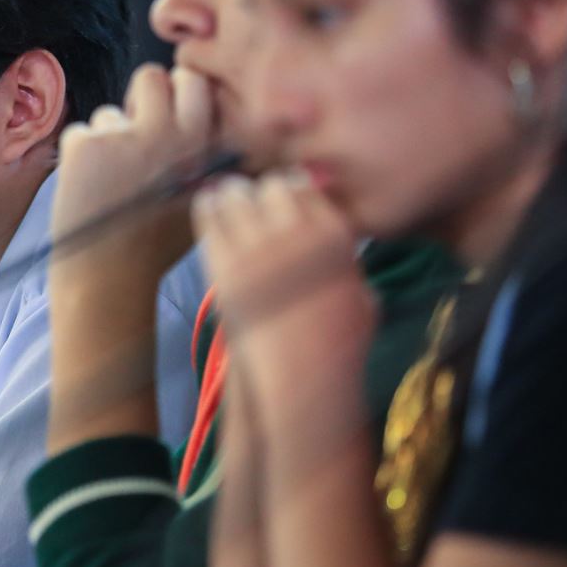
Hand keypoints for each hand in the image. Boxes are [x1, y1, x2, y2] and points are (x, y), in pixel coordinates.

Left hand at [51, 64, 215, 290]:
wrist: (107, 276)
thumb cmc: (155, 244)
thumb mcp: (202, 200)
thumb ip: (208, 158)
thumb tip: (210, 122)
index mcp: (199, 144)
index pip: (192, 80)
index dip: (178, 92)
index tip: (170, 111)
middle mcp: (165, 133)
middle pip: (149, 76)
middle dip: (141, 96)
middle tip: (136, 130)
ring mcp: (123, 136)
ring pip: (110, 113)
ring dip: (110, 139)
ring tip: (113, 183)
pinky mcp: (84, 144)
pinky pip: (81, 132)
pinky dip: (82, 157)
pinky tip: (90, 188)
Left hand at [192, 173, 375, 426]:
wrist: (304, 380)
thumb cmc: (339, 347)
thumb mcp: (362, 298)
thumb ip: (350, 265)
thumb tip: (341, 247)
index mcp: (334, 237)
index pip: (307, 189)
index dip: (292, 187)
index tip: (282, 193)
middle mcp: (298, 234)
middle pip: (271, 188)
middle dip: (261, 190)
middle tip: (251, 193)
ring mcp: (259, 249)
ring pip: (237, 198)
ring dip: (231, 194)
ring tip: (223, 194)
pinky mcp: (226, 267)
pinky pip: (210, 223)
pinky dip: (206, 209)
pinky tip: (204, 205)